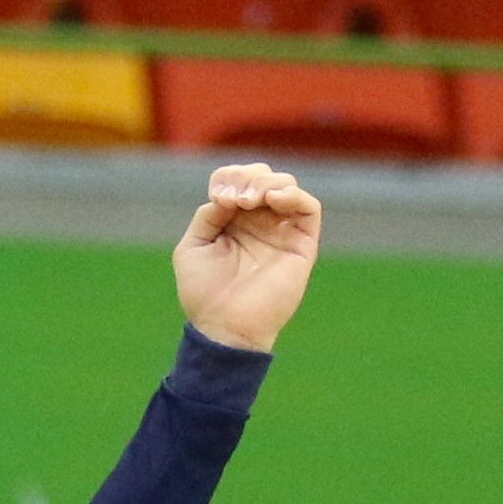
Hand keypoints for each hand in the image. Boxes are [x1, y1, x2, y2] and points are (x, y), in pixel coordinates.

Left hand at [174, 162, 321, 353]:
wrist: (224, 327)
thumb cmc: (205, 294)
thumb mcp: (192, 247)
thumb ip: (207, 216)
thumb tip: (227, 195)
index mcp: (233, 221)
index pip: (239, 180)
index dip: (228, 176)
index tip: (218, 196)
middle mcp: (260, 223)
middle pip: (263, 177)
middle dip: (247, 177)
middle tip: (234, 198)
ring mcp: (281, 232)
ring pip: (286, 186)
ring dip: (267, 183)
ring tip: (248, 200)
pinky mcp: (301, 245)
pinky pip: (309, 208)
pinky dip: (293, 194)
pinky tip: (272, 199)